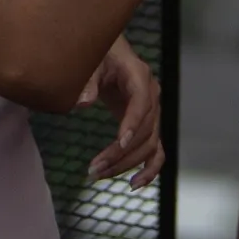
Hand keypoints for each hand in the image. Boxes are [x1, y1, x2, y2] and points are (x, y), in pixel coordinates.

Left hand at [80, 42, 164, 185]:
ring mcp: (153, 114)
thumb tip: (82, 103)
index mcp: (140, 78)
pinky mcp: (147, 127)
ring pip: (149, 146)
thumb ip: (87, 81)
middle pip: (145, 132)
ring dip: (127, 164)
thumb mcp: (91, 63)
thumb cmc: (100, 55)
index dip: (133, 124)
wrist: (110, 54)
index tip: (120, 142)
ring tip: (99, 175)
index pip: (142, 104)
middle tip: (93, 169)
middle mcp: (152, 97)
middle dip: (120, 153)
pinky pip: (156, 152)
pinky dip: (149, 170)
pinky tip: (135, 184)